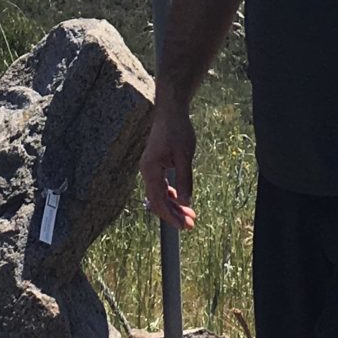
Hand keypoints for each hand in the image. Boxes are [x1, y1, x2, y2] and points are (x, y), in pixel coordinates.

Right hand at [140, 104, 197, 229]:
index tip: (184, 225)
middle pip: (158, 200)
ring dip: (174, 205)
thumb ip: (184, 179)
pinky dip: (170, 194)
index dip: (171, 216)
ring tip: (189, 214)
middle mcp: (146, 171)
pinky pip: (160, 185)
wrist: (170, 111)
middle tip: (190, 224)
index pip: (159, 201)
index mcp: (151, 170)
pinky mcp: (155, 164)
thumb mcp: (185, 156)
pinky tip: (180, 199)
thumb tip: (186, 201)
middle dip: (174, 214)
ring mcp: (149, 168)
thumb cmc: (177, 130)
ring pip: (159, 194)